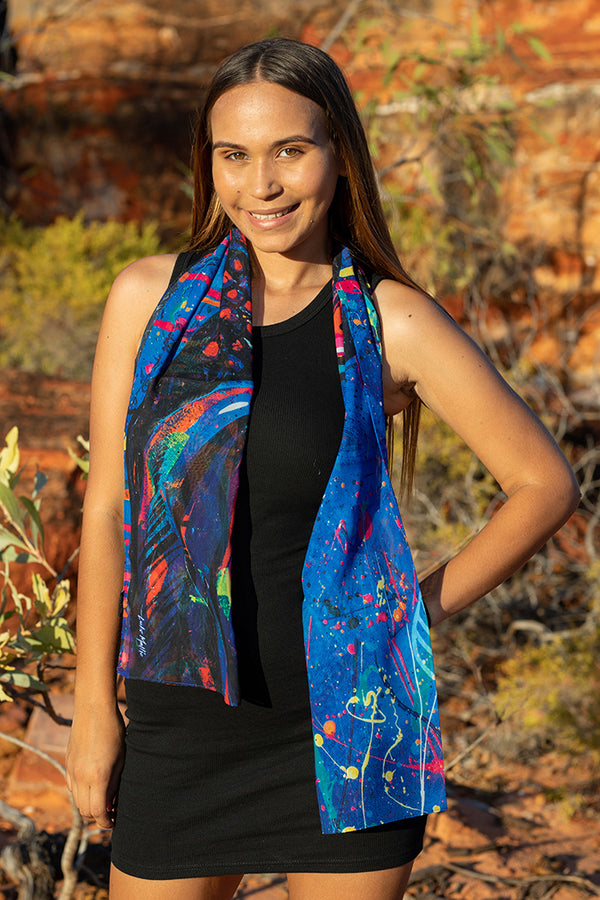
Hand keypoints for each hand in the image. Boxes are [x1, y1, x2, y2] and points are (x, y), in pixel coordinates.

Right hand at [65, 702, 125, 828]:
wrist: (93, 708)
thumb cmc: (114, 730)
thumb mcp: (121, 758)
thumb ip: (116, 783)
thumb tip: (112, 803)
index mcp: (98, 777)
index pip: (98, 812)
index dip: (106, 822)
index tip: (114, 821)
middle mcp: (81, 777)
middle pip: (85, 811)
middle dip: (97, 816)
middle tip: (111, 812)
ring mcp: (71, 770)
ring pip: (76, 801)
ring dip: (88, 805)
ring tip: (103, 800)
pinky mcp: (67, 763)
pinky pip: (71, 787)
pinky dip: (80, 793)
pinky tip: (92, 785)